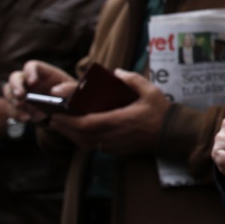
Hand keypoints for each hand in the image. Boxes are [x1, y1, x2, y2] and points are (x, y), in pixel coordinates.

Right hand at [3, 60, 76, 120]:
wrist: (68, 112)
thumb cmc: (72, 96)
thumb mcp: (75, 91)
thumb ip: (69, 88)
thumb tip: (55, 92)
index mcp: (44, 73)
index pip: (31, 66)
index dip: (30, 72)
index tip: (33, 82)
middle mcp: (29, 81)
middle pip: (15, 77)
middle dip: (15, 86)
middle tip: (20, 96)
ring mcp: (22, 94)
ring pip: (8, 92)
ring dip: (12, 100)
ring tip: (22, 107)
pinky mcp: (19, 107)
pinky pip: (11, 109)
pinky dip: (16, 114)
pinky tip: (27, 118)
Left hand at [49, 69, 168, 155]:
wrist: (172, 134)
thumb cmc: (161, 113)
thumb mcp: (150, 91)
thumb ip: (133, 80)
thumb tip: (117, 72)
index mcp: (118, 121)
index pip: (86, 123)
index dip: (68, 120)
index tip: (56, 114)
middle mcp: (112, 136)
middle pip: (80, 136)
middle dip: (64, 128)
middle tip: (53, 119)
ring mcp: (114, 146)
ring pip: (85, 144)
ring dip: (71, 136)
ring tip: (61, 126)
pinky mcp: (117, 151)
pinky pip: (94, 147)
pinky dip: (83, 141)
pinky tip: (79, 134)